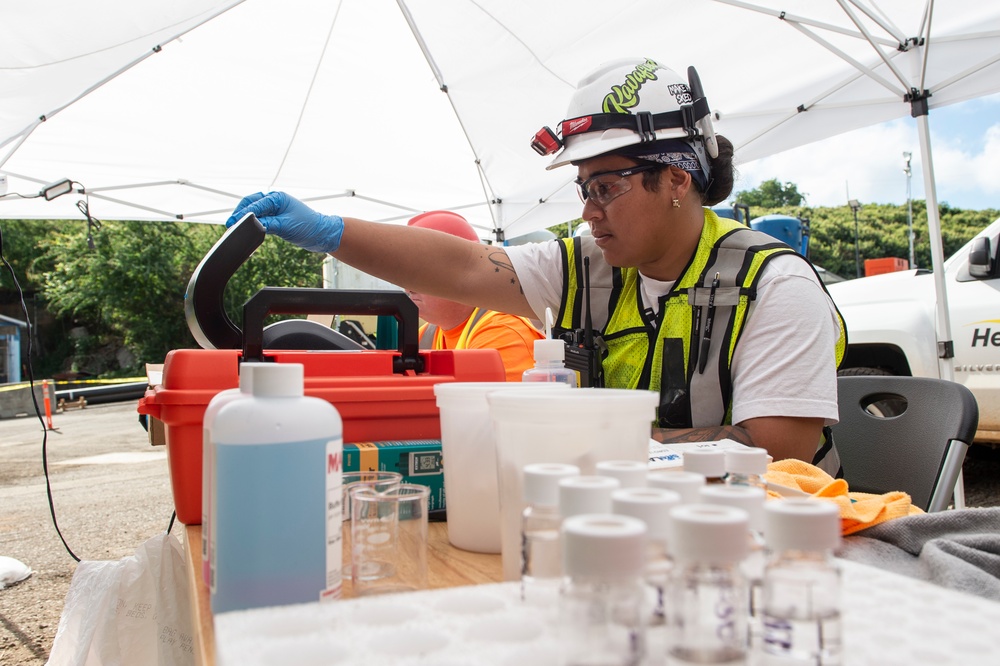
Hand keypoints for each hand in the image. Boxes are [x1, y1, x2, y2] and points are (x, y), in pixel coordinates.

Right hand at [226, 192, 343, 252]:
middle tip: (230, 223)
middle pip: (251, 203)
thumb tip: (252, 223)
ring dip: (245, 216)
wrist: (322, 235)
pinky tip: (246, 228)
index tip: (233, 222)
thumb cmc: (308, 227)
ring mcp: (276, 209)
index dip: (243, 213)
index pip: (256, 204)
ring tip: (235, 226)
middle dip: (240, 212)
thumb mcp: (285, 226)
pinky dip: (252, 222)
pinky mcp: (276, 218)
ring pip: (255, 210)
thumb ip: (267, 224)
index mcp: (278, 198)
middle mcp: (275, 200)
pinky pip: (260, 218)